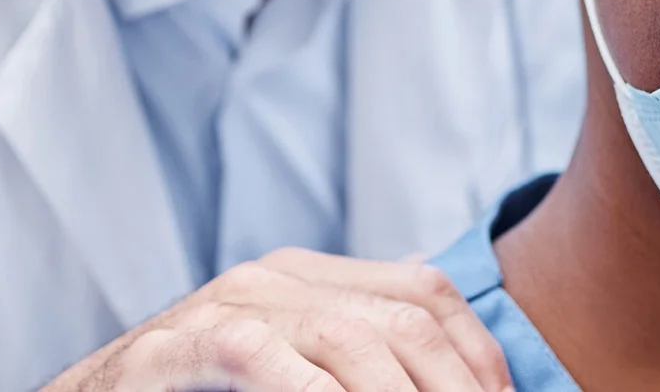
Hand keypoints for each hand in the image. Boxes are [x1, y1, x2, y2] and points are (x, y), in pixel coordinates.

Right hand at [44, 251, 512, 391]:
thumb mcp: (292, 370)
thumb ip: (351, 367)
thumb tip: (461, 385)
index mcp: (312, 277)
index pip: (427, 294)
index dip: (478, 357)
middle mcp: (276, 278)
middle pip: (405, 320)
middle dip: (454, 387)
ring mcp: (227, 304)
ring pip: (351, 338)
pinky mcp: (181, 344)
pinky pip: (261, 357)